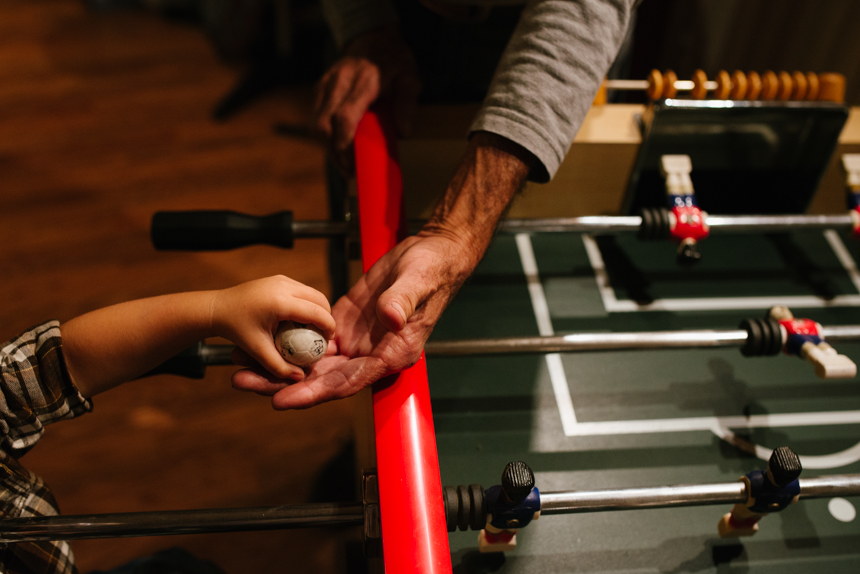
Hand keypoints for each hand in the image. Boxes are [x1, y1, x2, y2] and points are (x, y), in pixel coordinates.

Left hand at [211, 275, 335, 381]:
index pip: (316, 312)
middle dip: (327, 316)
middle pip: (320, 298)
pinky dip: (308, 303)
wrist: (217, 307)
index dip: (328, 326)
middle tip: (325, 335)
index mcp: (280, 302)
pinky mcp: (280, 278)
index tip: (330, 339)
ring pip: (313, 292)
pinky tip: (301, 319)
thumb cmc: (235, 329)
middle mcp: (283, 286)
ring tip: (315, 328)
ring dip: (319, 308)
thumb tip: (299, 378)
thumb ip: (278, 366)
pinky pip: (303, 290)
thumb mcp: (257, 350)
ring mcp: (281, 279)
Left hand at [231, 232, 476, 408]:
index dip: (314, 392)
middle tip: (246, 384)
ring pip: (312, 362)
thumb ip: (402, 303)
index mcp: (392, 354)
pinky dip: (286, 343)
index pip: (348, 382)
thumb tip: (389, 320)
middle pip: (322, 379)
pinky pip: (310, 338)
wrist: (432, 254)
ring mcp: (356, 341)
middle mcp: (370, 355)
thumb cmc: (432, 271)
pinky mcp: (343, 323)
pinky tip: (259, 343)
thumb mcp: (418, 283)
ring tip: (241, 369)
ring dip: (279, 367)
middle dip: (283, 384)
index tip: (283, 399)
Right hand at [314, 30, 420, 171]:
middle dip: (334, 153)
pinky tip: (339, 146)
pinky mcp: (319, 89)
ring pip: (315, 124)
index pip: (345, 117)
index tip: (353, 165)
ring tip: (345, 162)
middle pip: (323, 124)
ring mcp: (325, 84)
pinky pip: (315, 118)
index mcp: (363, 80)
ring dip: (328, 147)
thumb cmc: (393, 62)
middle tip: (350, 170)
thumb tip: (404, 132)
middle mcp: (339, 81)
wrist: (372, 38)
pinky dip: (325, 137)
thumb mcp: (410, 79)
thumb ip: (407, 104)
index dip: (345, 145)